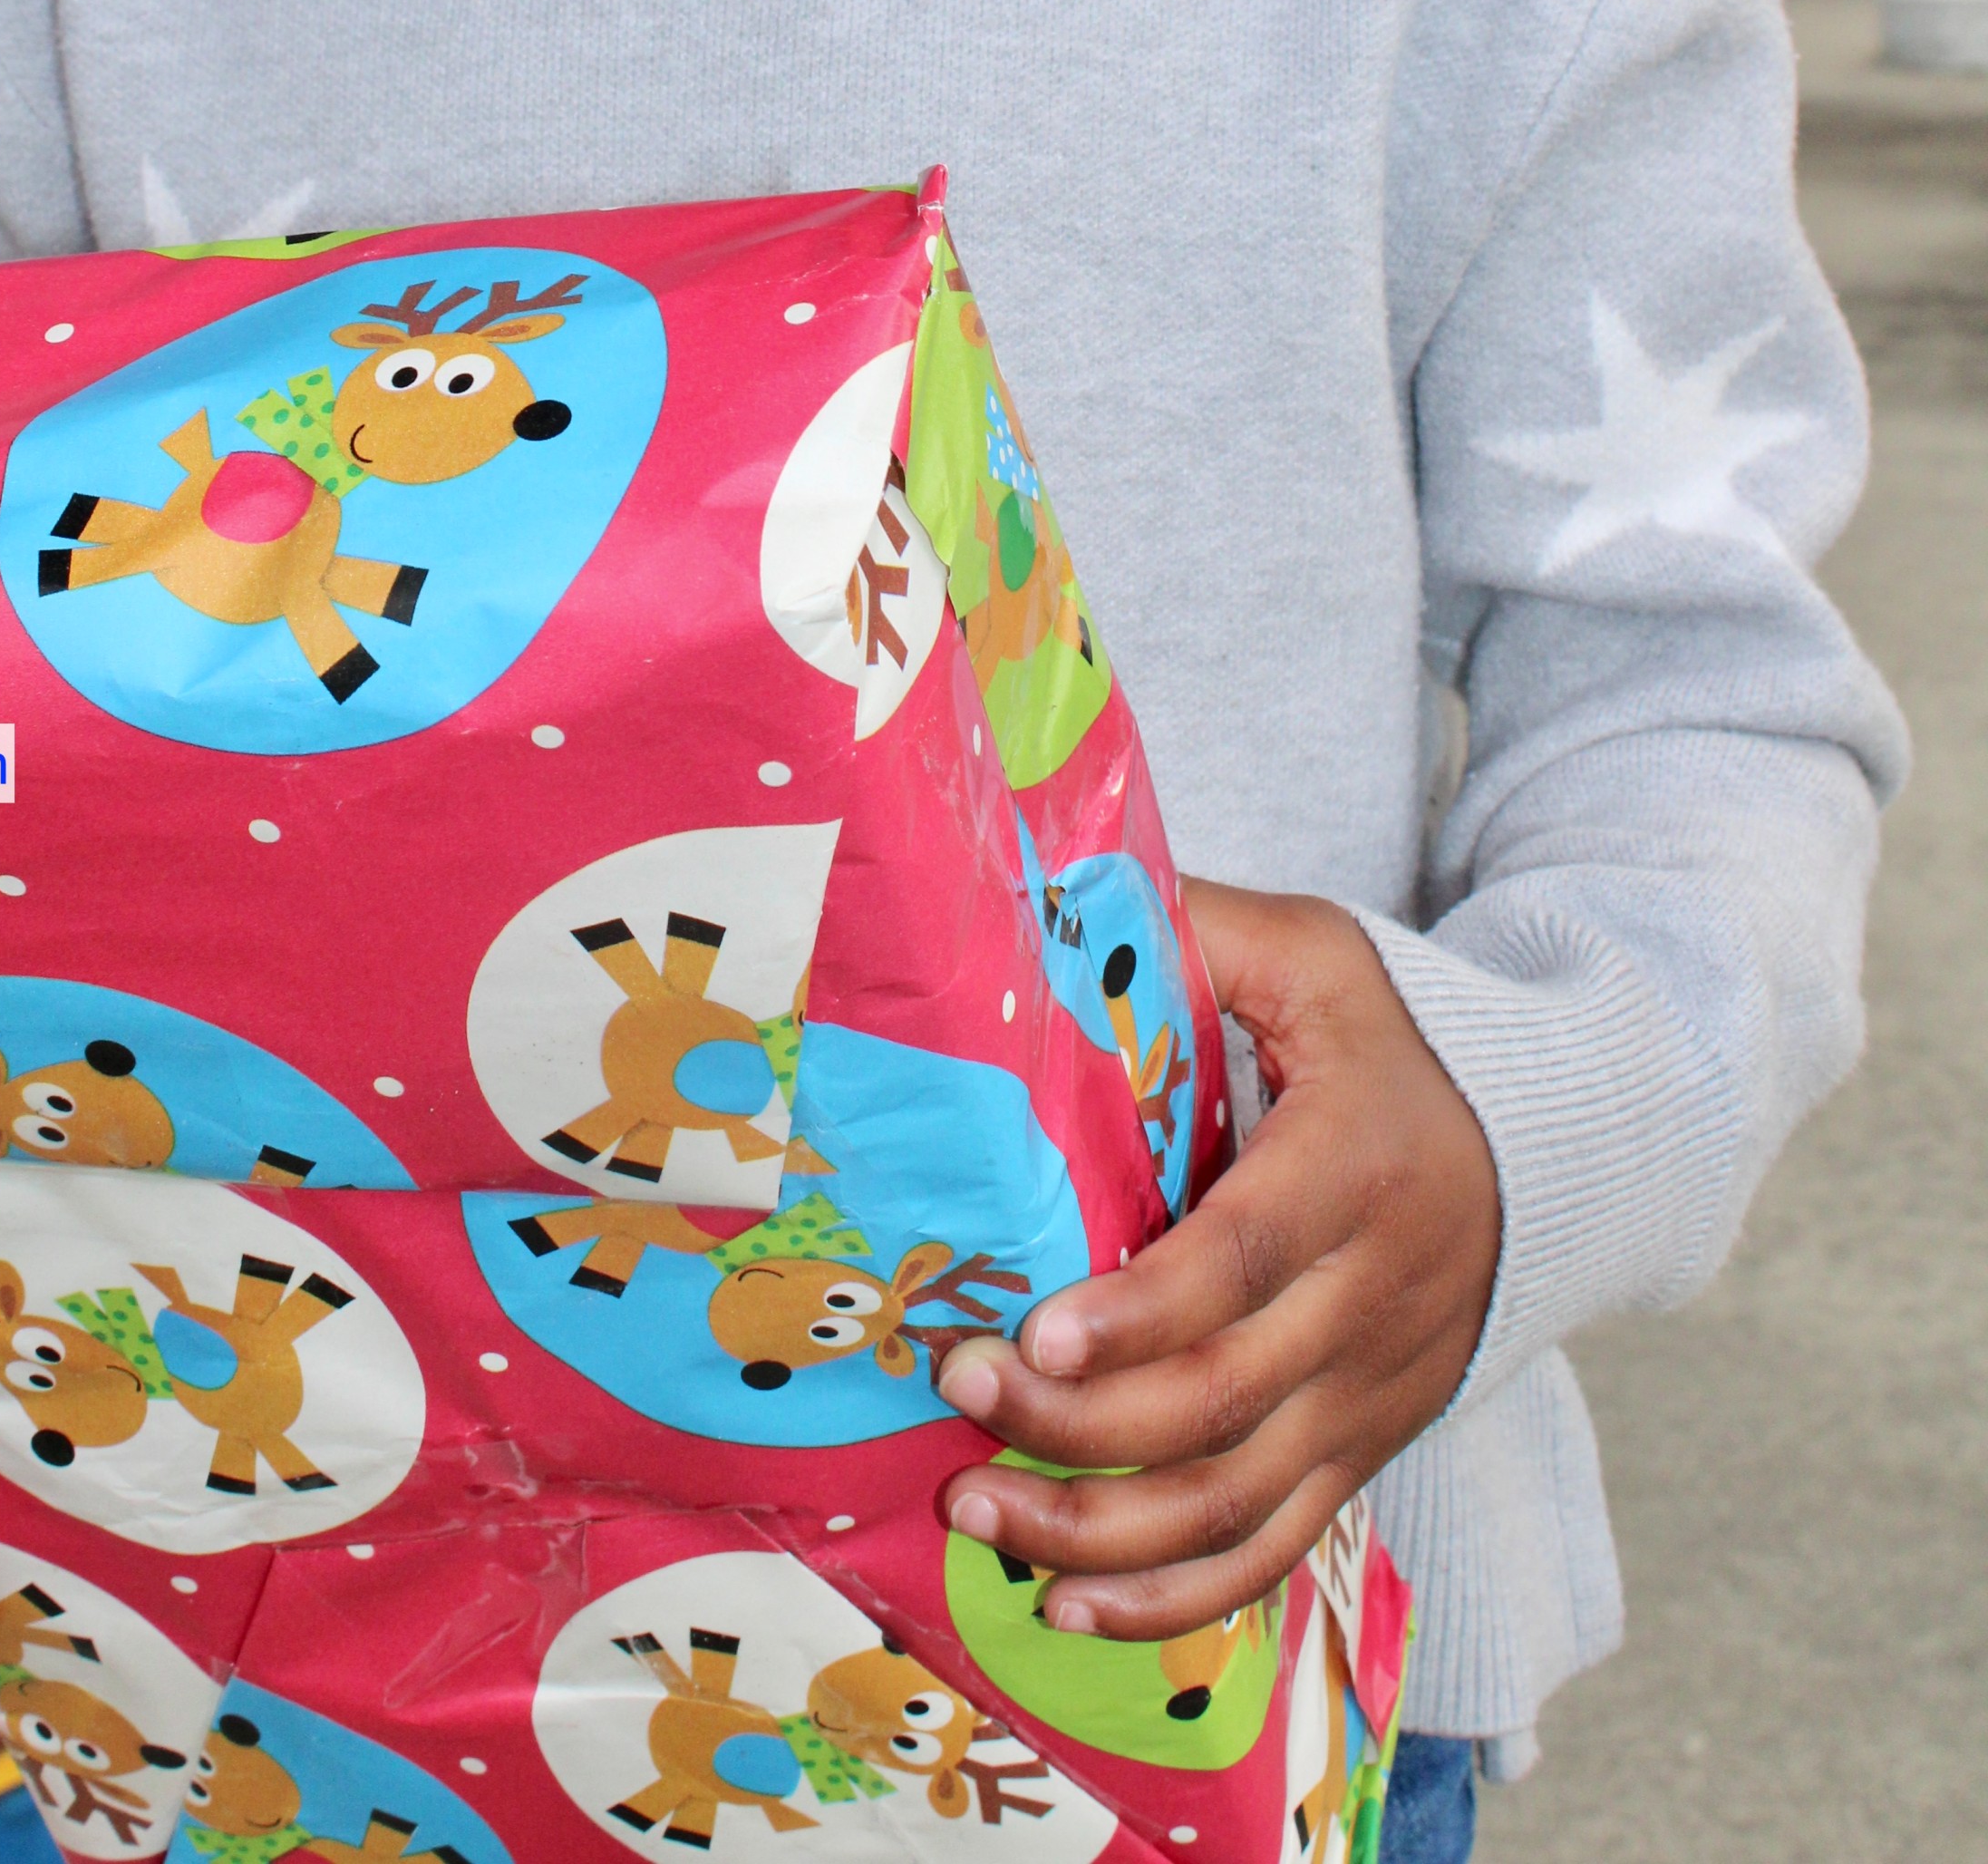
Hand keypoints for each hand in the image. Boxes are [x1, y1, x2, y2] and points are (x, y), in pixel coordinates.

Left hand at [936, 880, 1499, 1638]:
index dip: (1138, 1313)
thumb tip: (1053, 901)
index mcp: (1354, 1171)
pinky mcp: (1359, 1453)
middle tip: (956, 1390)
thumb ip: (1197, 931)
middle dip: (1074, 1421)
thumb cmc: (1391, 1041)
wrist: (1549, 1151)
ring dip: (1097, 1531)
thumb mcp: (1314, 955)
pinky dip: (1172, 1598)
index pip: (1241, 1262)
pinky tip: (1069, 1602)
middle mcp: (1371, 1303)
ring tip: (976, 1507)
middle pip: (1218, 1401)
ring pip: (1233, 1503)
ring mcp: (1369, 1397)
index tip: (1032, 1338)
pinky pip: (1270, 1553)